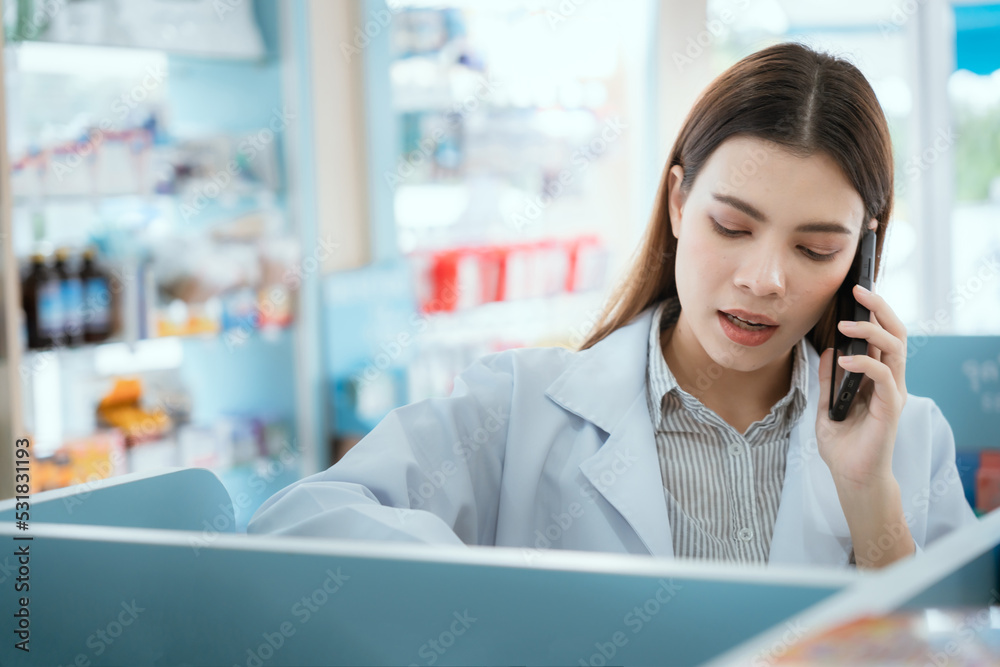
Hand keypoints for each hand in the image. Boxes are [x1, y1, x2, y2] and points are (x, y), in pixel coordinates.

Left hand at [816, 248, 907, 488]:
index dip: (872, 310)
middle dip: (879, 307)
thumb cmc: (842, 443)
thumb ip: (828, 377)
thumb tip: (827, 349)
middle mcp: (890, 380)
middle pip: (895, 333)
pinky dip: (864, 364)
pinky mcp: (890, 409)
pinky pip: (883, 377)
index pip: (881, 334)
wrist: (851, 477)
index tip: (854, 289)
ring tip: (846, 324)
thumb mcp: (826, 403)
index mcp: (876, 375)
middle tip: (858, 290)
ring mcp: (893, 393)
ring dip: (870, 331)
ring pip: (895, 349)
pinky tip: (844, 360)